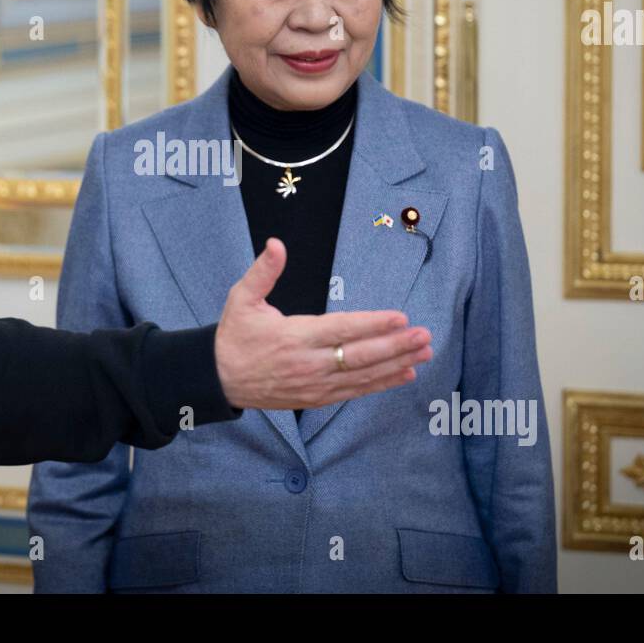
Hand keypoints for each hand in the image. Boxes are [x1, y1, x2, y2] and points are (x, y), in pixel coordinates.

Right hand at [214, 238, 431, 409]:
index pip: (341, 329)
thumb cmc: (234, 336)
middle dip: (396, 346)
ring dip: (396, 364)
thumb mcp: (241, 298)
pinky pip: (355, 391)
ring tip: (424, 353)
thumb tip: (276, 244)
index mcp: (294, 336)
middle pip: (360, 355)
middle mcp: (308, 364)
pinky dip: (381, 384)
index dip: (373, 324)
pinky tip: (404, 374)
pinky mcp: (316, 398)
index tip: (400, 317)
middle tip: (425, 336)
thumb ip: (262, 271)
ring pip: (363, 376)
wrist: (219, 380)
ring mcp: (314, 385)